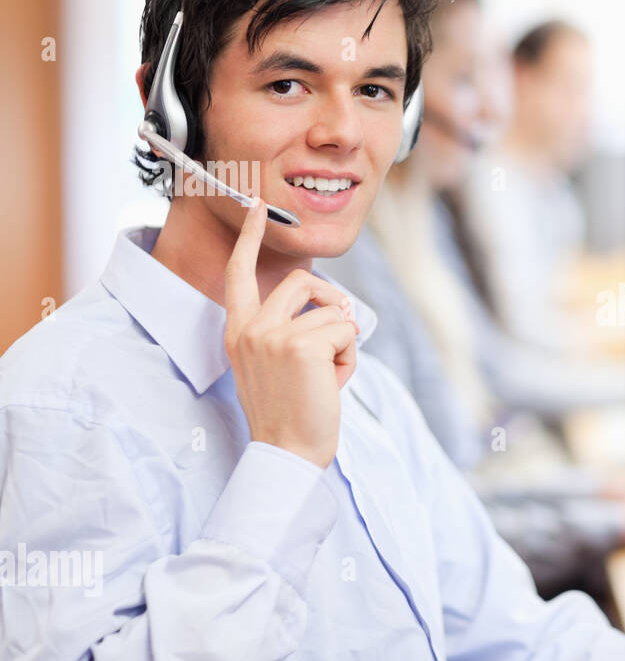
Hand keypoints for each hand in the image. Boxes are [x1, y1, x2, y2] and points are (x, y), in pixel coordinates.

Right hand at [223, 199, 359, 468]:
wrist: (287, 452)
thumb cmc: (290, 412)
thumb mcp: (276, 365)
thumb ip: (288, 330)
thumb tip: (332, 305)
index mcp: (238, 331)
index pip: (240, 274)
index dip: (251, 239)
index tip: (257, 208)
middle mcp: (251, 328)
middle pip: (306, 282)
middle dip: (333, 303)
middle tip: (337, 338)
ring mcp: (274, 335)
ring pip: (334, 311)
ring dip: (343, 343)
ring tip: (326, 376)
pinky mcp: (302, 346)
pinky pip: (347, 331)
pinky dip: (350, 358)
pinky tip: (332, 384)